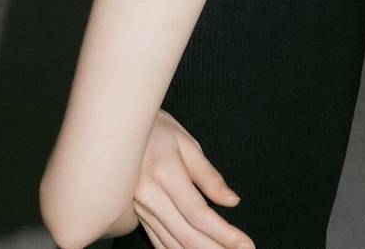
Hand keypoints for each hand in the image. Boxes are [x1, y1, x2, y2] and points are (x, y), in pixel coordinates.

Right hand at [132, 109, 254, 248]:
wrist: (119, 127)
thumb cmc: (158, 129)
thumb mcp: (187, 143)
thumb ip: (209, 176)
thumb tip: (232, 200)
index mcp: (164, 173)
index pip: (198, 213)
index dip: (224, 233)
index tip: (245, 244)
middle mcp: (149, 195)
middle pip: (186, 234)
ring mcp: (140, 208)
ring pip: (172, 243)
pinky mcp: (136, 215)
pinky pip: (158, 242)